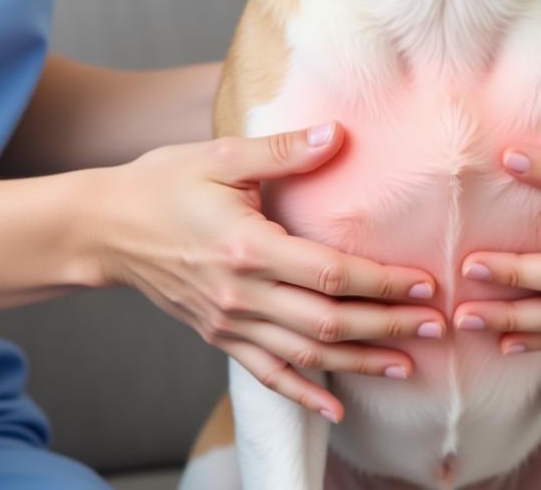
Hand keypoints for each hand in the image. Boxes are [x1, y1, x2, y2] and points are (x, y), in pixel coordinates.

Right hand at [93, 122, 444, 421]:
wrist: (104, 228)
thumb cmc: (162, 183)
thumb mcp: (219, 157)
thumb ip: (282, 151)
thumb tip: (338, 134)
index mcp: (247, 246)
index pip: (330, 273)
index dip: (381, 282)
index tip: (423, 284)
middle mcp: (241, 293)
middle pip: (327, 321)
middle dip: (387, 326)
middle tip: (436, 325)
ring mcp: (228, 322)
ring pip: (305, 354)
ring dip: (359, 361)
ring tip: (408, 365)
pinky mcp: (218, 335)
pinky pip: (267, 372)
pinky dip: (303, 392)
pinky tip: (336, 407)